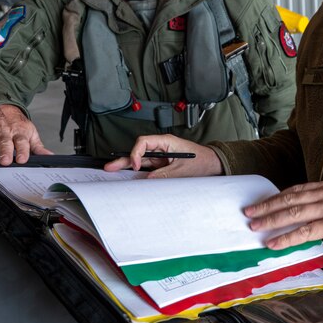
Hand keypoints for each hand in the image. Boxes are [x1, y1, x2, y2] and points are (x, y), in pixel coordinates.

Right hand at [0, 104, 51, 164]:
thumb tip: (49, 156)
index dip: (23, 151)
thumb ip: (38, 147)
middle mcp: (5, 132)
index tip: (23, 159)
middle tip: (5, 161)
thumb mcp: (30, 132)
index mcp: (19, 132)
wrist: (1, 108)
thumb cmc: (17, 124)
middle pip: (5, 143)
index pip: (22, 142)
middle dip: (5, 152)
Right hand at [103, 134, 222, 177]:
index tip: (137, 166)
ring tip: (112, 171)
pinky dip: (139, 173)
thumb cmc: (202, 161)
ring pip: (141, 160)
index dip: (136, 153)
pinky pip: (148, 168)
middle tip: (109, 167)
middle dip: (124, 159)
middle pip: (139, 151)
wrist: (213, 164)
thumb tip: (147, 180)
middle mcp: (162, 147)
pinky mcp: (163, 165)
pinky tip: (129, 178)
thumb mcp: (183, 169)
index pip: (144, 142)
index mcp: (166, 142)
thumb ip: (164, 175)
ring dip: (128, 166)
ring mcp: (161, 156)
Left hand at [245, 180, 322, 251]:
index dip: (276, 196)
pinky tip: (274, 242)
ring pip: (293, 212)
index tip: (262, 202)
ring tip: (255, 226)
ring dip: (271, 219)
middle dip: (267, 205)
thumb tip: (309, 216)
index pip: (296, 190)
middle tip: (249, 212)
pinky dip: (286, 237)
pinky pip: (305, 230)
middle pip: (289, 198)